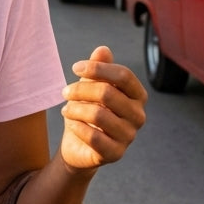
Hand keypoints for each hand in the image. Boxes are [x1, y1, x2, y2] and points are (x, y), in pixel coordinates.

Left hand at [58, 45, 146, 171]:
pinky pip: (94, 137)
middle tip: (65, 92)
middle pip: (108, 93)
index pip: (124, 75)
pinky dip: (77, 126)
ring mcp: (129, 136)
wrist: (78, 145)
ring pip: (98, 114)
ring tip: (66, 108)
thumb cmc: (87, 110)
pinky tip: (70, 123)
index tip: (74, 68)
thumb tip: (103, 49)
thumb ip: (98, 68)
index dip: (98, 68)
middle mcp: (138, 116)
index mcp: (137, 96)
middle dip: (80, 89)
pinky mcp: (116, 154)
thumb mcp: (90, 86)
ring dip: (75, 108)